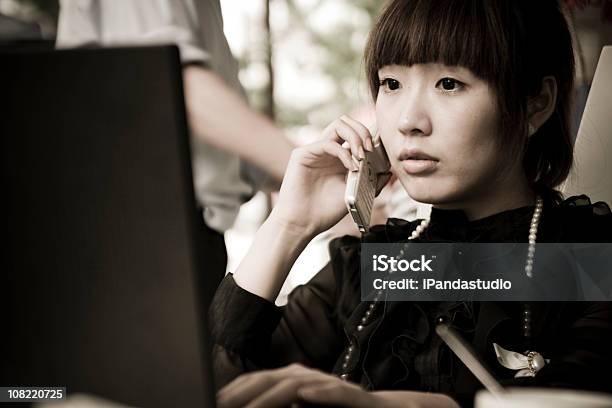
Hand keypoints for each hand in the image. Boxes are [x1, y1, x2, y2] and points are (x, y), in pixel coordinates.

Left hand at [216, 363, 378, 407]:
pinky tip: (303, 395)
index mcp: (293, 381)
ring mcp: (328, 384)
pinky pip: (332, 391)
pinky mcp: (350, 395)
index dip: (237, 390)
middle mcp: (307, 378)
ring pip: (296, 385)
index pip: (259, 381)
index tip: (217, 400)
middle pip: (271, 379)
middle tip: (223, 403)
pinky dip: (318, 393)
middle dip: (245, 392)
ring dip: (272, 397)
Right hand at [270, 115, 374, 237]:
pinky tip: (352, 167)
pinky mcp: (302, 154)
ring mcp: (315, 151)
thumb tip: (388, 171)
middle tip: (371, 149)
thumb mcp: (355, 195)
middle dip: (364, 132)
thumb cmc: (324, 212)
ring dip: (356, 137)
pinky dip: (344, 153)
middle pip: (347, 122)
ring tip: (363, 156)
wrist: (302, 224)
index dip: (370, 136)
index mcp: (338, 158)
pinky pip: (328, 143)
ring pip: (338, 125)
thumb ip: (371, 182)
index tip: (383, 149)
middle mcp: (326, 151)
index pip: (355, 135)